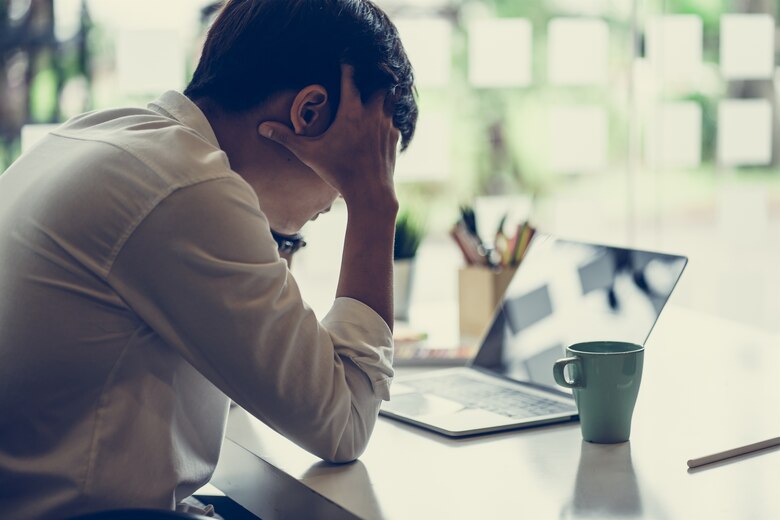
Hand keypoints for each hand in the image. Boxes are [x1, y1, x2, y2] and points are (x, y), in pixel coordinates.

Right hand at [258, 64, 399, 210]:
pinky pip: (394, 119)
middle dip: (374, 77)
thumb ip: (286, 138)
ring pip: (391, 98)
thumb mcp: (309, 154)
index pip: (351, 77)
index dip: (348, 65)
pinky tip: (381, 121)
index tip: (345, 57)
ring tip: (376, 92)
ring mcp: (387, 124)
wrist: (370, 192)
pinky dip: (388, 116)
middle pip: (379, 82)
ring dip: (384, 94)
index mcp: (351, 111)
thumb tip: (262, 127)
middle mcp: (372, 113)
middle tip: (366, 74)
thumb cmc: (339, 172)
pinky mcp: (395, 137)